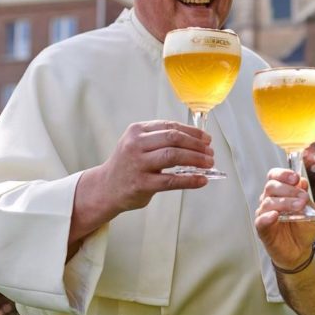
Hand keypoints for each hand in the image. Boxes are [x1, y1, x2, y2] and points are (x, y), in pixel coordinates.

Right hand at [95, 120, 213, 212]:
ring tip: (208, 163)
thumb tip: (196, 140)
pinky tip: (201, 180)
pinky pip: (170, 180)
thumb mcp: (137, 144)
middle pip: (173, 138)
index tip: (206, 138)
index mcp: (137, 131)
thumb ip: (160, 138)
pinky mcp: (141, 184)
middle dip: (196, 144)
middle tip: (210, 151)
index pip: (170, 126)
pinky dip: (189, 180)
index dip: (192, 132)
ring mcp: (138, 164)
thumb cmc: (127, 165)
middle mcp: (136, 144)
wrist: (105, 188)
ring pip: (173, 156)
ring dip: (196, 159)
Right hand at [255, 168, 314, 269]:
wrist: (301, 250)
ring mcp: (264, 214)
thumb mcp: (310, 210)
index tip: (296, 178)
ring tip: (299, 207)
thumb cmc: (302, 228)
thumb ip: (305, 197)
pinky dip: (267, 217)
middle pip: (271, 186)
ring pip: (268, 202)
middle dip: (288, 189)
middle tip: (303, 198)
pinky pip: (260, 220)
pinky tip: (275, 216)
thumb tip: (302, 181)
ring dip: (285, 202)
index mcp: (279, 192)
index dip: (283, 174)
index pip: (274, 176)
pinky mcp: (262, 229)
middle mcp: (269, 200)